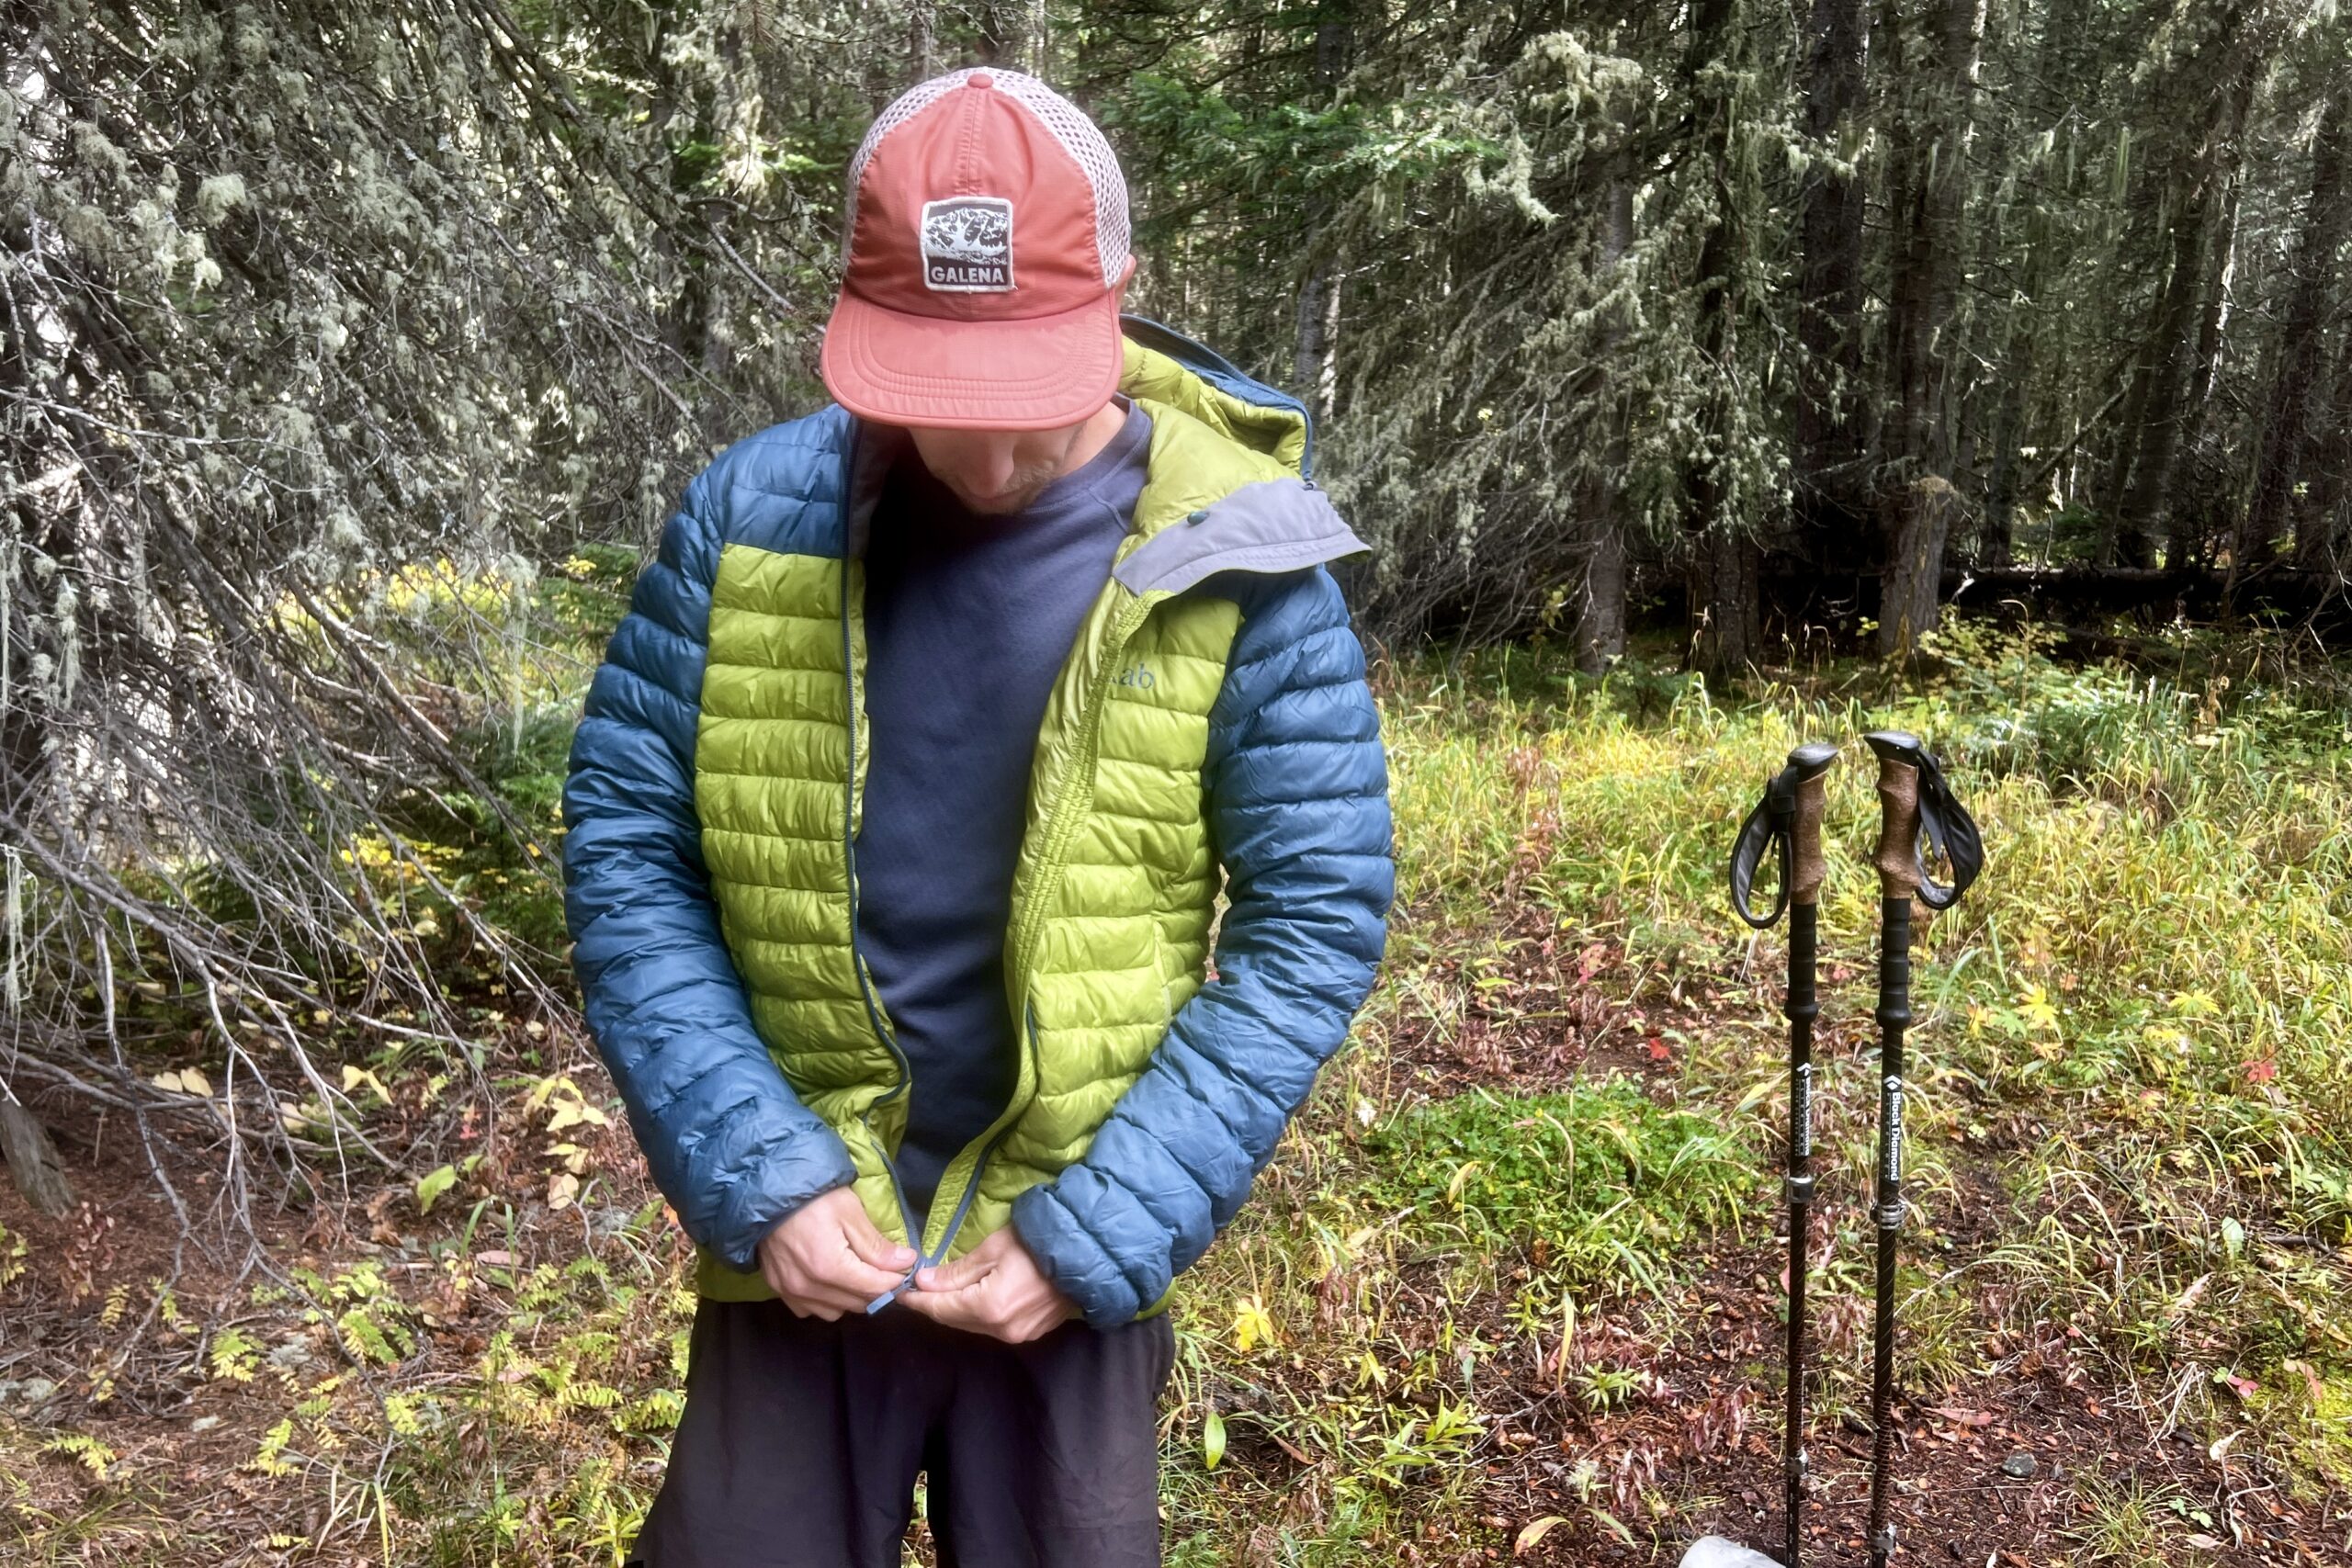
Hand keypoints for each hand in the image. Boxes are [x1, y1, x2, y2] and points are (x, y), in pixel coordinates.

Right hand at [757, 1187, 917, 1319]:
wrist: (769, 1191)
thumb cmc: (814, 1197)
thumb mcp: (851, 1213)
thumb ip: (876, 1246)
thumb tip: (905, 1263)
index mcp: (829, 1268)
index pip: (874, 1288)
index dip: (895, 1280)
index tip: (905, 1268)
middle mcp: (808, 1287)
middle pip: (857, 1303)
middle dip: (876, 1288)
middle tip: (883, 1268)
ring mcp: (790, 1291)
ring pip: (834, 1311)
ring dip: (850, 1298)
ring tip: (855, 1273)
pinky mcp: (778, 1289)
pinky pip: (809, 1309)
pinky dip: (824, 1300)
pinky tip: (828, 1281)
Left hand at [899, 1226, 1078, 1342]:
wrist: (1088, 1253)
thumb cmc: (1039, 1243)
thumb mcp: (993, 1248)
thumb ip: (957, 1271)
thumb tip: (925, 1281)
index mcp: (989, 1308)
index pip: (940, 1308)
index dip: (917, 1301)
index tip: (899, 1293)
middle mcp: (1002, 1330)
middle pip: (955, 1321)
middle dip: (935, 1306)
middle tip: (917, 1291)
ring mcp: (1019, 1335)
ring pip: (974, 1325)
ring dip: (956, 1311)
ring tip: (940, 1294)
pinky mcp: (1032, 1332)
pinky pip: (994, 1326)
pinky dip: (978, 1314)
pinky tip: (971, 1299)